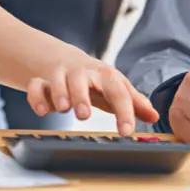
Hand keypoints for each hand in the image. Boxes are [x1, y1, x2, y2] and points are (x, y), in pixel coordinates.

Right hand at [24, 48, 159, 136]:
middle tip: (84, 115)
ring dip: (59, 94)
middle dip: (81, 96)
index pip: (117, 90)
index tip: (127, 132)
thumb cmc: (94, 79)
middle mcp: (81, 73)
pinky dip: (36, 98)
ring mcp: (60, 75)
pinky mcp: (41, 81)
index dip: (124, 110)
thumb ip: (133, 102)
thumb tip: (154, 116)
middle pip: (81, 79)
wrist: (63, 59)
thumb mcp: (115, 87)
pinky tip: (43, 111)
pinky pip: (35, 86)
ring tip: (63, 109)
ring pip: (57, 80)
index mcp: (104, 75)